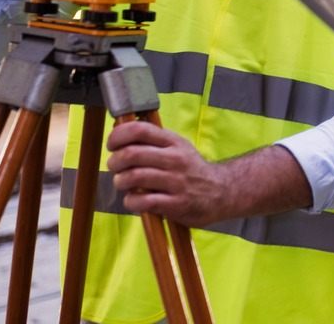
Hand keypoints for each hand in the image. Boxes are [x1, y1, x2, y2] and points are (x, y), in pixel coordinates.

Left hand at [107, 120, 232, 227]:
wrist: (221, 192)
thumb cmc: (191, 169)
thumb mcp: (177, 147)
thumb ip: (152, 140)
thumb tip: (118, 129)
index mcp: (173, 142)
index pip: (139, 129)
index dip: (118, 136)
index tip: (112, 145)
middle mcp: (175, 159)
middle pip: (132, 154)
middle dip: (115, 161)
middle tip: (115, 167)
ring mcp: (176, 182)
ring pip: (135, 177)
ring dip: (121, 181)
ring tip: (123, 183)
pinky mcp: (176, 204)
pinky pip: (143, 202)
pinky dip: (131, 202)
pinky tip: (134, 200)